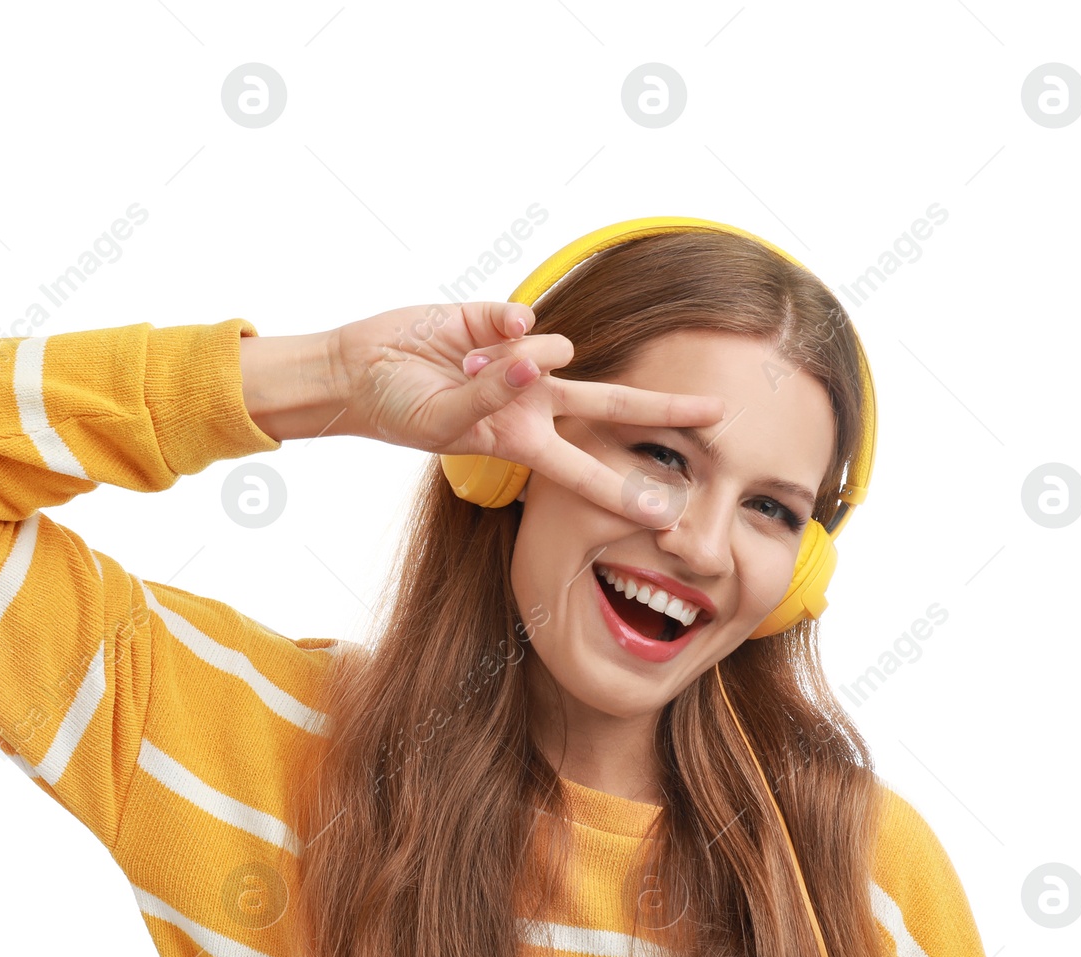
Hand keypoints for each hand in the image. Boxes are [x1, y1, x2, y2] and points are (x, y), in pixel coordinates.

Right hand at [330, 301, 725, 526]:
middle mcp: (533, 401)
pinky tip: (469, 342)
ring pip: (556, 351)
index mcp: (524, 441)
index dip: (628, 491)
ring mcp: (522, 360)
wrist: (362, 372)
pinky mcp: (500, 320)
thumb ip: (492, 395)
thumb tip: (539, 355)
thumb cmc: (401, 411)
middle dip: (665, 409)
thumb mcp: (444, 424)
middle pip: (614, 405)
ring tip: (464, 371)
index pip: (587, 471)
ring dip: (511, 364)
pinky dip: (495, 329)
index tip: (672, 512)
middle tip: (718, 413)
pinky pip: (516, 318)